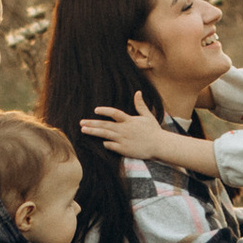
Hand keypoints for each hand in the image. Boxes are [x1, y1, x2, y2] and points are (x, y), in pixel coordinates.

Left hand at [80, 101, 200, 164]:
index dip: (104, 111)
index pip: (114, 113)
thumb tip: (138, 92)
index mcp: (129, 120)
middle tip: (81, 122)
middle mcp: (125, 129)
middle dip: (92, 123)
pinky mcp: (125, 150)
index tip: (95, 110)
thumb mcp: (147, 116)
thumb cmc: (154, 131)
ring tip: (83, 130)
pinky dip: (105, 144)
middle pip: (105, 125)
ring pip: (105, 135)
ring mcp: (124, 140)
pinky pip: (111, 146)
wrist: (160, 146)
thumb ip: (140, 105)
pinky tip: (100, 142)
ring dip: (94, 132)